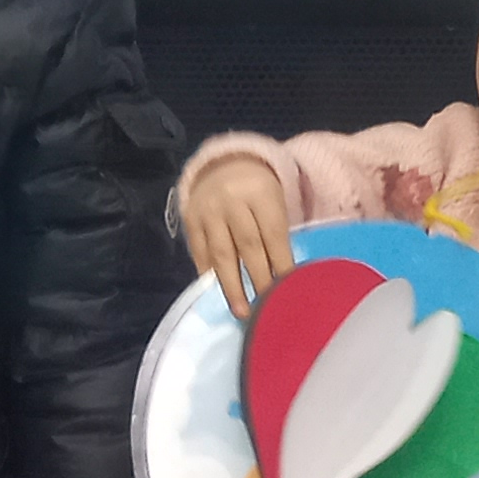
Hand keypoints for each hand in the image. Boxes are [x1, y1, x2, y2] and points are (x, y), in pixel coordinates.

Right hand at [180, 156, 295, 303]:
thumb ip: (276, 234)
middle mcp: (232, 200)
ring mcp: (208, 211)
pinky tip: (218, 293)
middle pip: (247, 245)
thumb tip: (283, 278)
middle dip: (259, 280)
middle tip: (267, 308)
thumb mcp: (273, 202)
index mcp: (260, 193)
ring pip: (221, 253)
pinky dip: (209, 275)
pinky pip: (200, 252)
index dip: (281, 264)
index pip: (273, 234)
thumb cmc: (258, 193)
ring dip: (232, 286)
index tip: (288, 290)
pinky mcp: (190, 220)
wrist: (223, 166)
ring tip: (242, 311)